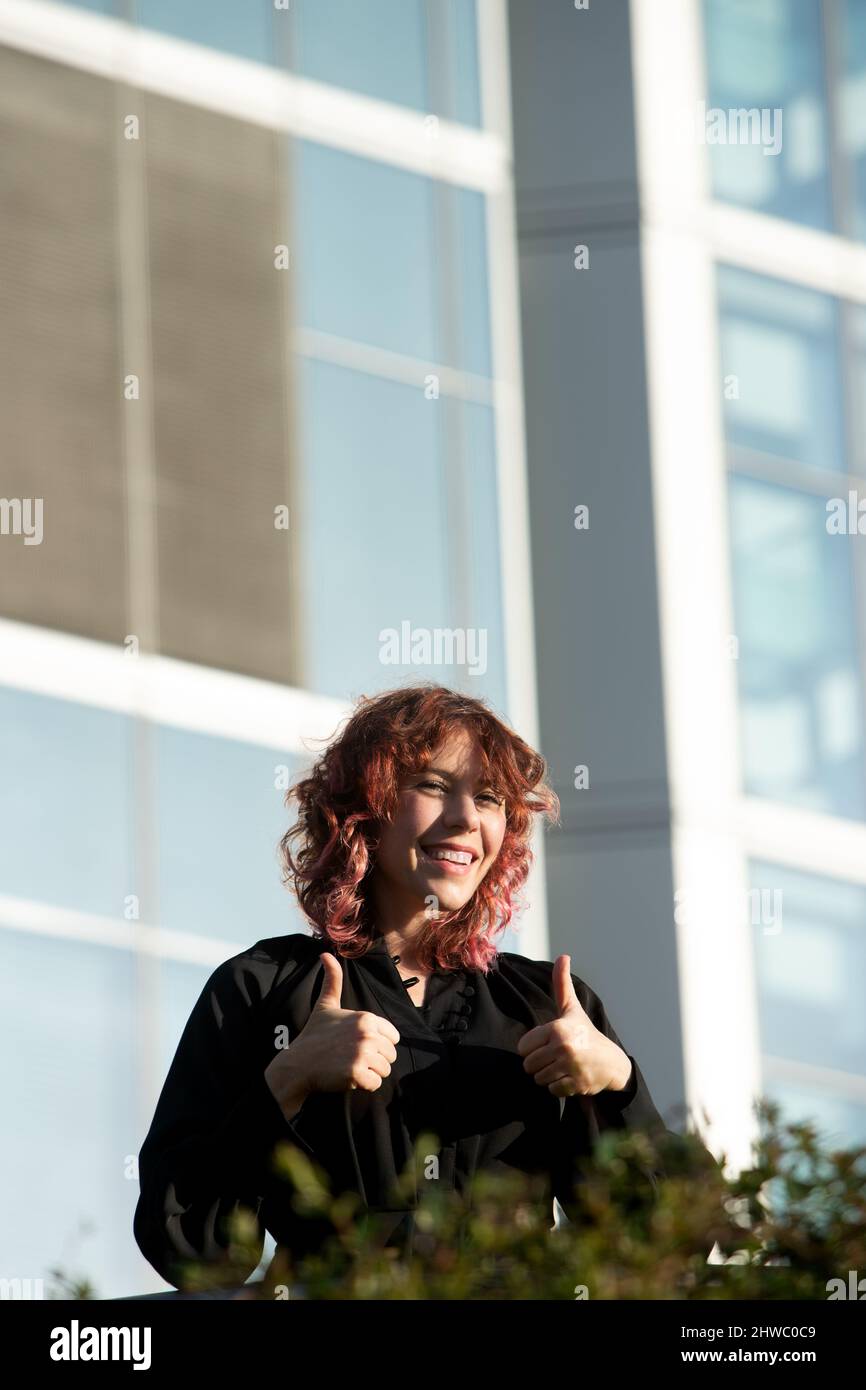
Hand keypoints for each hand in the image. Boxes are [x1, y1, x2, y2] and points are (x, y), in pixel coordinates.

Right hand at [265, 952, 400, 1113]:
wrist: (298, 1063)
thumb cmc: (315, 1035)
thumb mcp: (325, 1005)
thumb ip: (332, 980)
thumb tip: (325, 954)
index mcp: (366, 1018)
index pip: (393, 1038)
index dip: (378, 1044)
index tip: (357, 1045)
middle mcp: (367, 1033)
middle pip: (390, 1055)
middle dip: (375, 1061)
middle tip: (352, 1058)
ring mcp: (362, 1053)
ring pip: (385, 1071)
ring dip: (370, 1074)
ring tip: (350, 1067)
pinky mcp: (356, 1073)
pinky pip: (375, 1085)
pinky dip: (364, 1086)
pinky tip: (348, 1078)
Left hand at [517, 954, 630, 1098]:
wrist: (612, 1062)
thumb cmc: (585, 1033)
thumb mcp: (572, 1009)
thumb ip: (561, 984)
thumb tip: (563, 955)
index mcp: (557, 1028)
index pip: (523, 1047)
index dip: (532, 1048)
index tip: (547, 1044)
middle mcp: (564, 1047)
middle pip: (528, 1065)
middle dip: (538, 1064)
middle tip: (554, 1058)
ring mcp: (571, 1067)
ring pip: (538, 1079)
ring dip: (547, 1076)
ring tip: (562, 1067)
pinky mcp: (576, 1085)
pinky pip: (552, 1091)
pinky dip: (558, 1088)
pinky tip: (569, 1078)